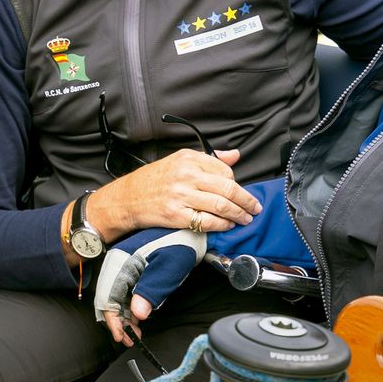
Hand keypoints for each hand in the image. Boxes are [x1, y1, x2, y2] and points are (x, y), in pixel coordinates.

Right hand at [89, 148, 261, 240]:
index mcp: (189, 158)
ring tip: (246, 218)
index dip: (236, 183)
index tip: (240, 191)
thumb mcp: (181, 160)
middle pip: (228, 188)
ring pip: (221, 205)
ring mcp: (181, 196)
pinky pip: (207, 221)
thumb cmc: (156, 179)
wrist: (128, 198)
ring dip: (238, 214)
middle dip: (246, 200)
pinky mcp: (176, 215)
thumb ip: (210, 159)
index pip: (225, 170)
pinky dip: (222, 225)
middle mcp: (186, 175)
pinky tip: (227, 225)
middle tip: (255, 208)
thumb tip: (235, 155)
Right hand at [94, 228, 206, 340]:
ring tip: (135, 333)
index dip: (114, 320)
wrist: (192, 229)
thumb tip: (137, 314)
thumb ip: (151, 290)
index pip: (107, 296)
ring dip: (124, 317)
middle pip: (109, 298)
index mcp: (121, 260)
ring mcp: (125, 266)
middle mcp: (118, 263)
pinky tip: (138, 318)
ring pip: (116, 297)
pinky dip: (129, 307)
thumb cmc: (181, 242)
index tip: (123, 335)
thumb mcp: (168, 267)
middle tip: (130, 339)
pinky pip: (125, 292)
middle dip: (118, 322)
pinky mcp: (134, 269)